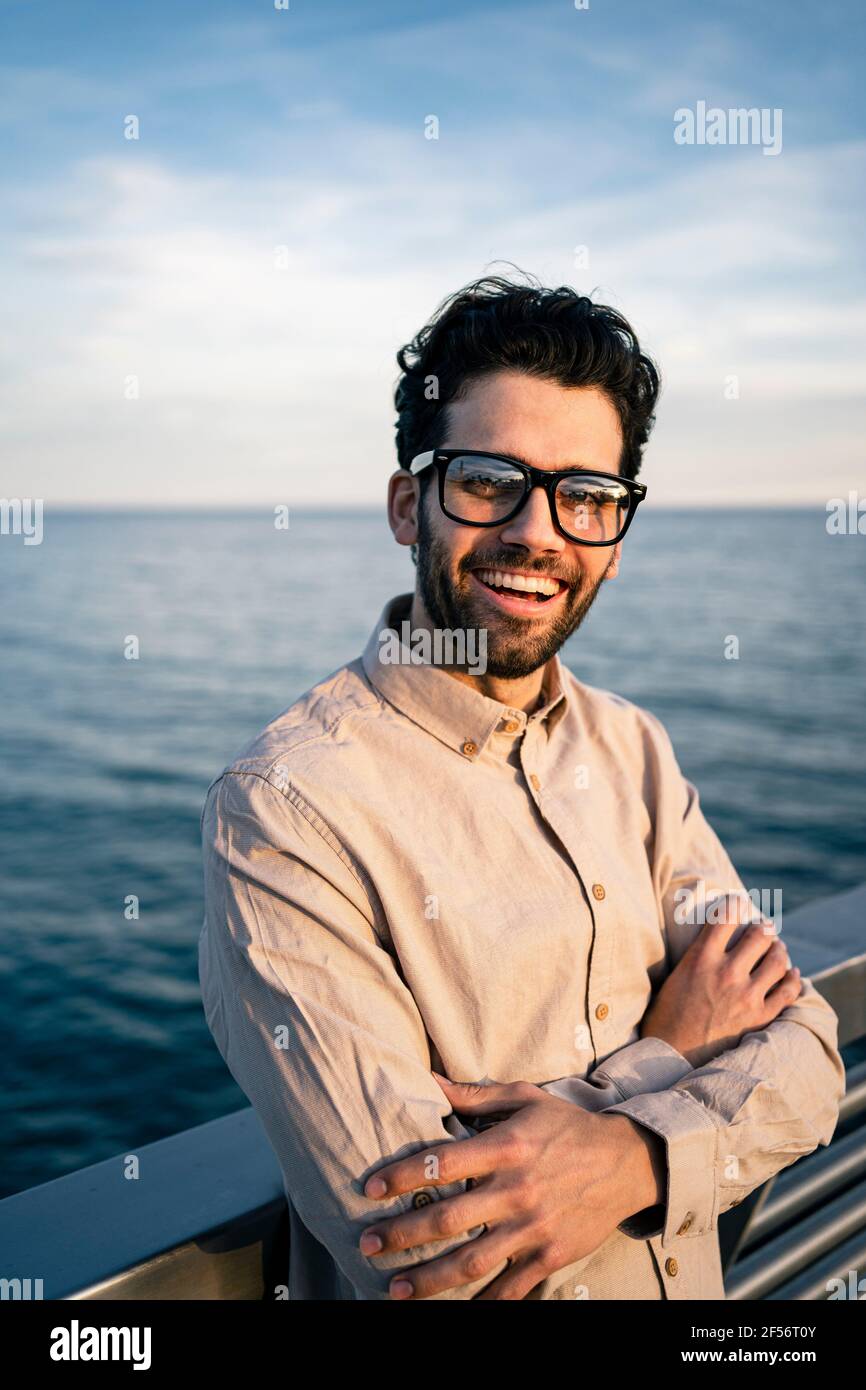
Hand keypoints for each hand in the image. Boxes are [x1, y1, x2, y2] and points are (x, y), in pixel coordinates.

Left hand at [358, 1076, 663, 1299]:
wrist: (626, 1163)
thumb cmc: (567, 1125)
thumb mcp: (524, 1098)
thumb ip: (473, 1096)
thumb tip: (427, 1080)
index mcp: (507, 1147)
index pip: (442, 1163)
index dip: (401, 1176)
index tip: (369, 1188)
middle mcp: (517, 1189)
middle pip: (448, 1219)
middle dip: (402, 1235)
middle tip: (368, 1244)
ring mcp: (534, 1227)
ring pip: (472, 1261)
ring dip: (430, 1279)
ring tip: (395, 1289)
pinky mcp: (551, 1256)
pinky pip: (511, 1288)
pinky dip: (482, 1303)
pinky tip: (454, 1311)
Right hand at [641, 895, 801, 1067]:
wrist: (672, 1059)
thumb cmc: (665, 1019)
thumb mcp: (673, 978)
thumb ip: (694, 957)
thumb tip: (707, 941)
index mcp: (701, 958)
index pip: (726, 916)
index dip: (735, 903)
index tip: (739, 902)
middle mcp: (727, 973)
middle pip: (759, 934)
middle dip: (764, 927)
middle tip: (764, 928)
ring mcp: (747, 996)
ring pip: (778, 959)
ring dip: (779, 950)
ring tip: (777, 949)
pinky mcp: (760, 1017)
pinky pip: (788, 990)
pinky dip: (793, 979)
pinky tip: (792, 975)